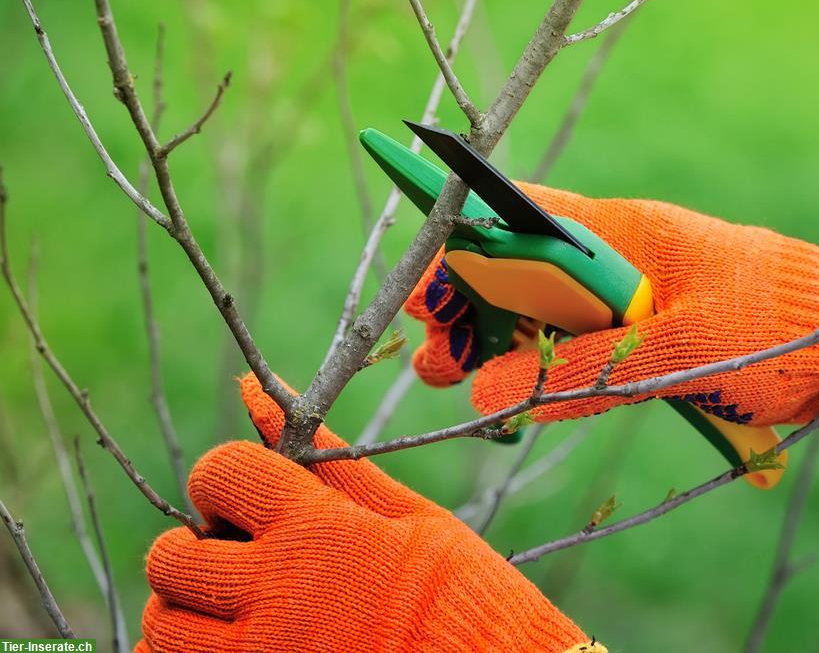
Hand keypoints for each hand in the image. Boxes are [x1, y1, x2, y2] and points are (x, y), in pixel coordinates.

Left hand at [137, 375, 604, 652]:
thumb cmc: (456, 582)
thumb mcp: (401, 510)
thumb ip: (326, 454)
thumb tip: (257, 390)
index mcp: (310, 526)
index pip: (218, 472)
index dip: (227, 477)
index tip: (251, 495)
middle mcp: (271, 590)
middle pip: (171, 558)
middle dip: (195, 550)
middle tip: (238, 557)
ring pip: (163, 628)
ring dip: (185, 612)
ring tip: (233, 610)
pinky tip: (237, 644)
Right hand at [405, 183, 818, 446]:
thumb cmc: (773, 326)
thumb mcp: (673, 350)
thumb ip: (580, 371)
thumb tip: (484, 393)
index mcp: (623, 234)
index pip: (526, 218)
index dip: (466, 240)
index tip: (422, 278)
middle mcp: (619, 260)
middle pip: (523, 273)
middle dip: (468, 305)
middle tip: (428, 350)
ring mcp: (631, 299)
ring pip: (544, 312)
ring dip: (495, 340)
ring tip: (450, 375)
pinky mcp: (644, 336)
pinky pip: (576, 345)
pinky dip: (539, 365)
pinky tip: (507, 390)